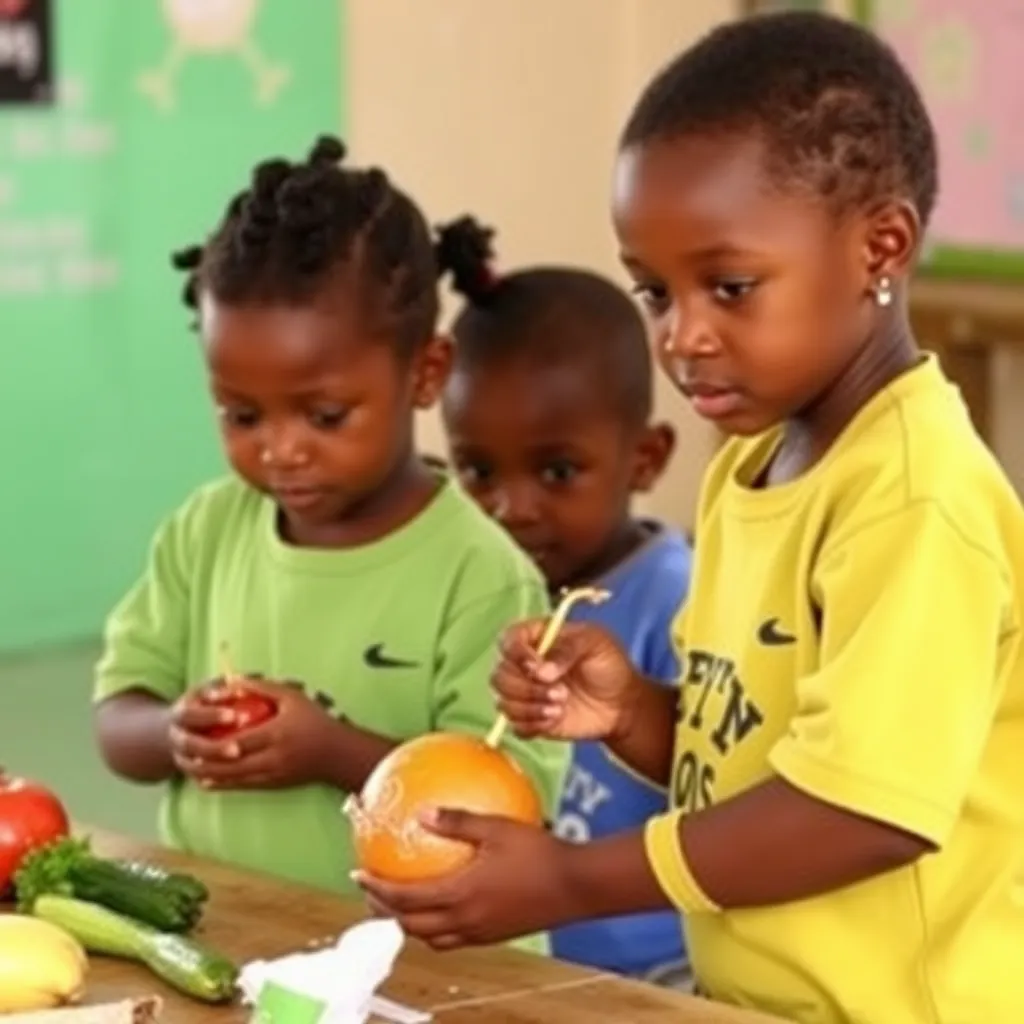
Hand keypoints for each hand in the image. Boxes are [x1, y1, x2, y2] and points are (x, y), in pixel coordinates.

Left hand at [172, 679, 342, 789]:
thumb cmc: (315, 720)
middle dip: (206, 763)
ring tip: (191, 770)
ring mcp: (273, 774)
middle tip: (186, 756)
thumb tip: (233, 680)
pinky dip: (224, 785)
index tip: (196, 737)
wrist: (337, 753)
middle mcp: (272, 757)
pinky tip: (209, 782)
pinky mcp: (274, 785)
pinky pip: (243, 787)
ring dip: (210, 777)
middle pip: (232, 764)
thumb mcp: (292, 697)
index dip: (215, 742)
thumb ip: (262, 687)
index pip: (239, 740)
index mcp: (276, 734)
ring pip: (234, 779)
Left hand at [353, 809, 572, 949]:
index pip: (405, 899)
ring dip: (407, 924)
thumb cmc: (538, 852)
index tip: (358, 873)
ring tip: (398, 903)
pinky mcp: (493, 935)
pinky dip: (434, 928)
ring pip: (430, 938)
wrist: (575, 886)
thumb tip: (423, 813)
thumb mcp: (496, 828)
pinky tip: (441, 905)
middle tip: (371, 892)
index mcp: (460, 895)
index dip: (377, 889)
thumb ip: (458, 822)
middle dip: (384, 912)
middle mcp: (465, 921)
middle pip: (410, 926)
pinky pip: (453, 939)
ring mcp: (479, 932)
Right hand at [493, 619, 639, 740]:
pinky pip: (515, 725)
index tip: (535, 667)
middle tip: (560, 693)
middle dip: (527, 687)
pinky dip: (531, 725)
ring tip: (560, 708)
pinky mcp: (531, 719)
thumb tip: (541, 672)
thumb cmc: (609, 665)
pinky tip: (555, 720)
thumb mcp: (595, 643)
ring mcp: (526, 694)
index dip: (515, 653)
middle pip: (500, 675)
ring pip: (504, 701)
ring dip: (529, 707)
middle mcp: (525, 666)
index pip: (508, 640)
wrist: (623, 705)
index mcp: (537, 639)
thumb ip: (567, 649)